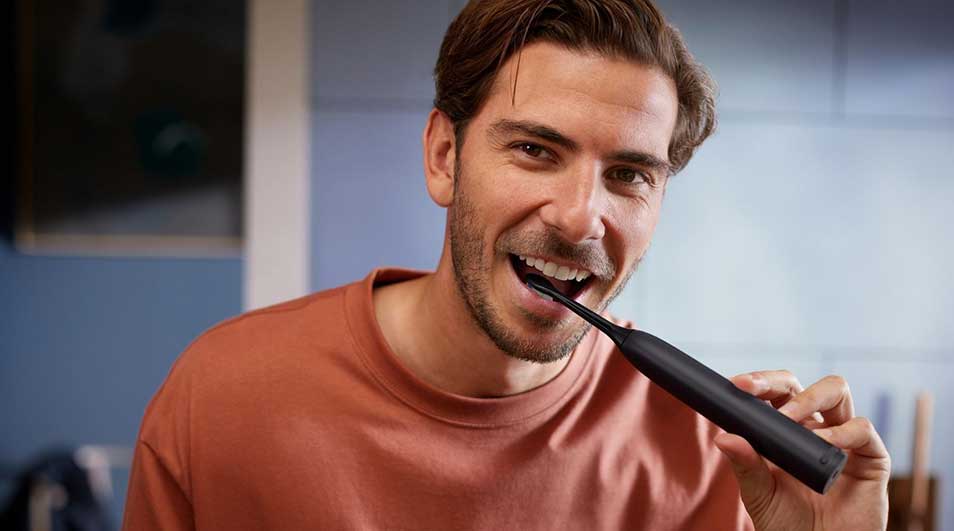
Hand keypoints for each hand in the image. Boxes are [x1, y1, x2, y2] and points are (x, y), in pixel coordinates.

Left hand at [714, 371, 889, 530]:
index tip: (736, 385)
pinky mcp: (871, 458)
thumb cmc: (788, 524)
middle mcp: (816, 428)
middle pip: (801, 385)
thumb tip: (722, 437)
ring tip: (789, 419)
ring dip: (810, 397)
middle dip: (775, 381)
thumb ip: (745, 467)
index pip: (774, 393)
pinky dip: (842, 432)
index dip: (758, 383)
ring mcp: (844, 440)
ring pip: (836, 392)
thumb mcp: (760, 495)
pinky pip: (861, 429)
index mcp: (786, 432)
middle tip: (751, 389)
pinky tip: (823, 443)